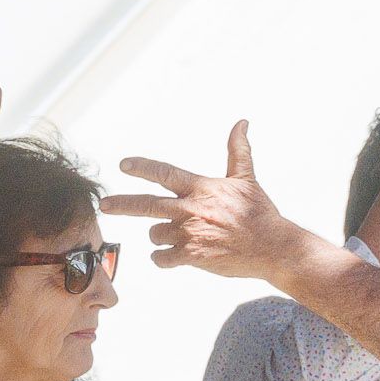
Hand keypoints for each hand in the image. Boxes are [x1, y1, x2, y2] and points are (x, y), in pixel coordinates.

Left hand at [101, 124, 305, 278]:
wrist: (275, 248)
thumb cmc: (260, 213)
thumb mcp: (247, 179)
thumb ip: (237, 151)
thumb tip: (241, 123)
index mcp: (202, 189)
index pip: (164, 173)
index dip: (142, 168)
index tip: (123, 165)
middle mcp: (192, 209)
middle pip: (147, 205)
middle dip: (121, 204)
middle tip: (104, 204)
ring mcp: (190, 234)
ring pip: (156, 233)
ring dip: (160, 235)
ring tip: (181, 235)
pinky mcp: (193, 256)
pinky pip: (162, 258)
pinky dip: (162, 258)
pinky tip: (170, 256)